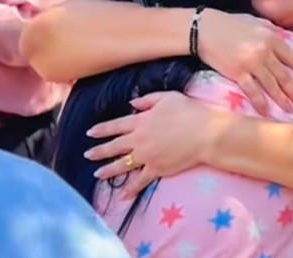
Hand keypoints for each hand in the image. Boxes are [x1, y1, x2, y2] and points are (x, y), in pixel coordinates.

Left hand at [85, 91, 227, 198]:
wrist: (205, 133)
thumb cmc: (189, 111)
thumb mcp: (167, 97)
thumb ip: (147, 100)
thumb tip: (132, 103)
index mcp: (141, 121)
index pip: (116, 126)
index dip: (102, 129)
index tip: (90, 133)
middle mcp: (139, 139)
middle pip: (115, 146)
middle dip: (99, 151)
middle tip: (87, 155)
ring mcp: (147, 156)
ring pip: (123, 164)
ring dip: (108, 170)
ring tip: (97, 174)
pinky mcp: (157, 169)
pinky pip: (140, 181)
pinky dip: (130, 189)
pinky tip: (122, 196)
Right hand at [198, 9, 292, 112]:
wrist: (203, 29)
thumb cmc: (227, 23)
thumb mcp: (254, 20)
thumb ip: (270, 29)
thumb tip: (283, 36)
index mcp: (270, 37)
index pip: (292, 57)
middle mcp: (264, 51)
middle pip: (284, 75)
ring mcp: (251, 63)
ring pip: (272, 85)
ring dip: (282, 100)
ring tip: (291, 110)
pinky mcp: (237, 73)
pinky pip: (252, 91)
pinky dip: (261, 103)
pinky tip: (267, 111)